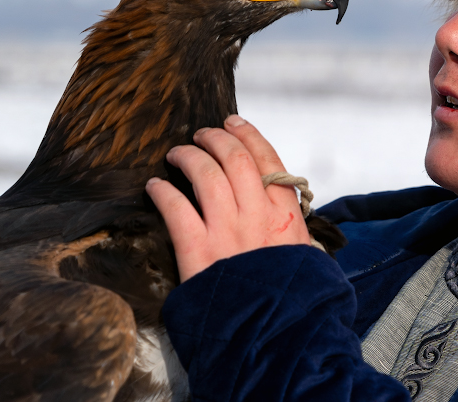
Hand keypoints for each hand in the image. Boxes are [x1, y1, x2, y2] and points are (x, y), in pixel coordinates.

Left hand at [145, 114, 310, 281]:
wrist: (273, 334)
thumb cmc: (290, 296)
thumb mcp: (304, 255)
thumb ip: (290, 225)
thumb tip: (281, 204)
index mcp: (286, 216)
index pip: (268, 160)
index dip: (248, 135)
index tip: (234, 122)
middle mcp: (258, 216)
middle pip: (235, 158)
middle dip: (216, 137)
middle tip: (202, 133)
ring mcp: (228, 231)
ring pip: (206, 174)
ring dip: (188, 156)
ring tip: (177, 152)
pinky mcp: (198, 251)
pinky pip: (176, 208)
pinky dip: (162, 191)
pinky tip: (154, 186)